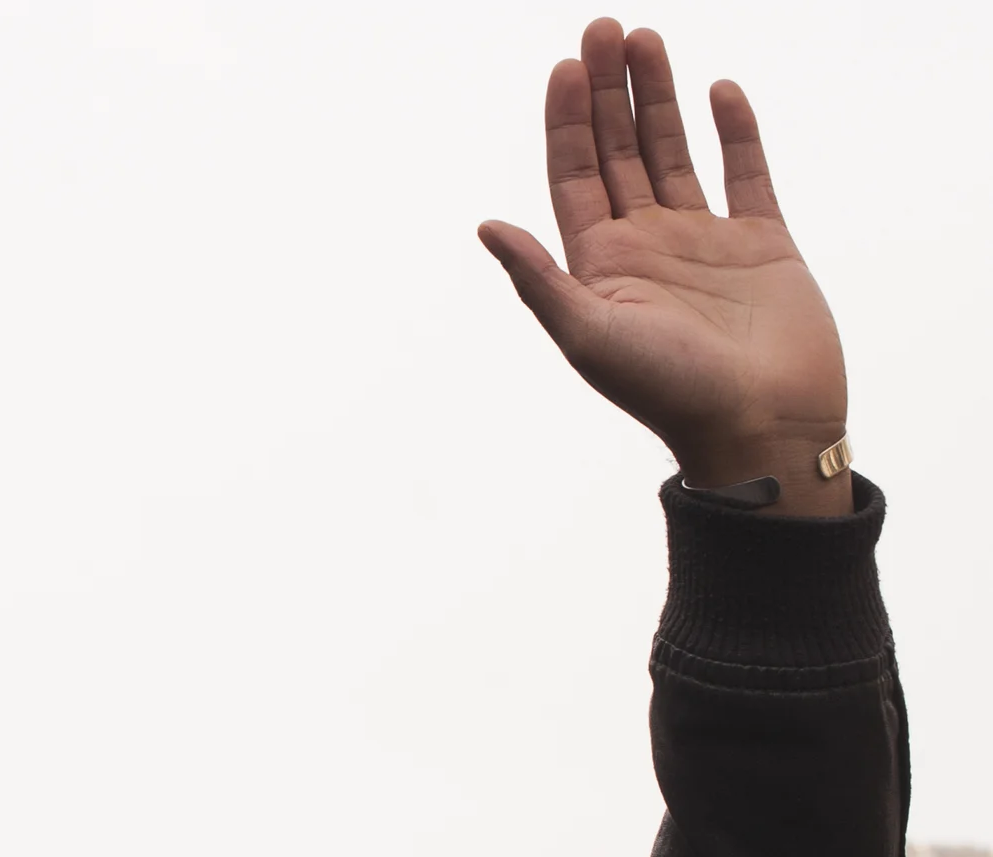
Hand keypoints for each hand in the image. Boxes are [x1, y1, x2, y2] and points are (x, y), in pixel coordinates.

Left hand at [479, 20, 850, 513]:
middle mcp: (646, 245)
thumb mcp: (590, 334)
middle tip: (604, 28)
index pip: (573, 176)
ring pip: (674, 151)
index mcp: (599, 265)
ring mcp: (703, 241)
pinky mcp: (762, 243)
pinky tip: (720, 90)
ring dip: (660, 98)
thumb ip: (539, 279)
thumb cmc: (669, 393)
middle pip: (618, 151)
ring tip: (647, 40)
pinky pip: (746, 174)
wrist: (760, 426)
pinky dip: (735, 131)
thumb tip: (485, 225)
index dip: (567, 121)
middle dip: (609, 91)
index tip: (567, 66)